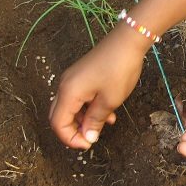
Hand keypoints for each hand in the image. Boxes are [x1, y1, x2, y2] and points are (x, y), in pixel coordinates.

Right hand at [49, 28, 146, 148]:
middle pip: (60, 116)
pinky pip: (80, 97)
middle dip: (74, 130)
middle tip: (91, 138)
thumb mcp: (109, 100)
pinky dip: (90, 107)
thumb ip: (95, 121)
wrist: (127, 41)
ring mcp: (72, 79)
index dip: (70, 138)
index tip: (88, 144)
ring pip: (71, 107)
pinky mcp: (81, 75)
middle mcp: (65, 85)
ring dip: (85, 119)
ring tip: (107, 122)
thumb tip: (87, 138)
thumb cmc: (119, 69)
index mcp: (68, 92)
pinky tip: (108, 111)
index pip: (57, 123)